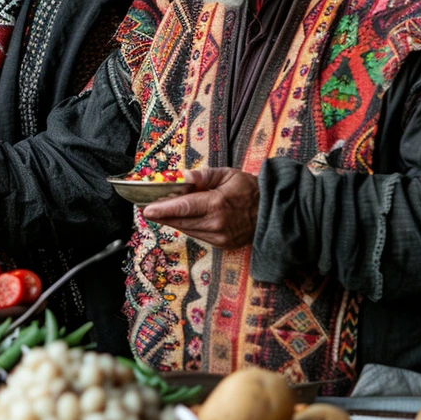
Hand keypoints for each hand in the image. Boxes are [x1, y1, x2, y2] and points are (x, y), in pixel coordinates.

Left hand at [141, 167, 259, 249]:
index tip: (146, 209)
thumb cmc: (250, 189)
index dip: (162, 209)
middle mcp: (216, 224)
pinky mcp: (222, 244)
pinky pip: (197, 235)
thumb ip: (203, 176)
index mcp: (217, 205)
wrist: (274, 212)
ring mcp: (219, 237)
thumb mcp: (228, 175)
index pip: (182, 208)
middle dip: (162, 215)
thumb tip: (183, 177)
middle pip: (180, 221)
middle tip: (146, 208)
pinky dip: (187, 226)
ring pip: (187, 229)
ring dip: (172, 221)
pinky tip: (181, 218)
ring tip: (160, 211)